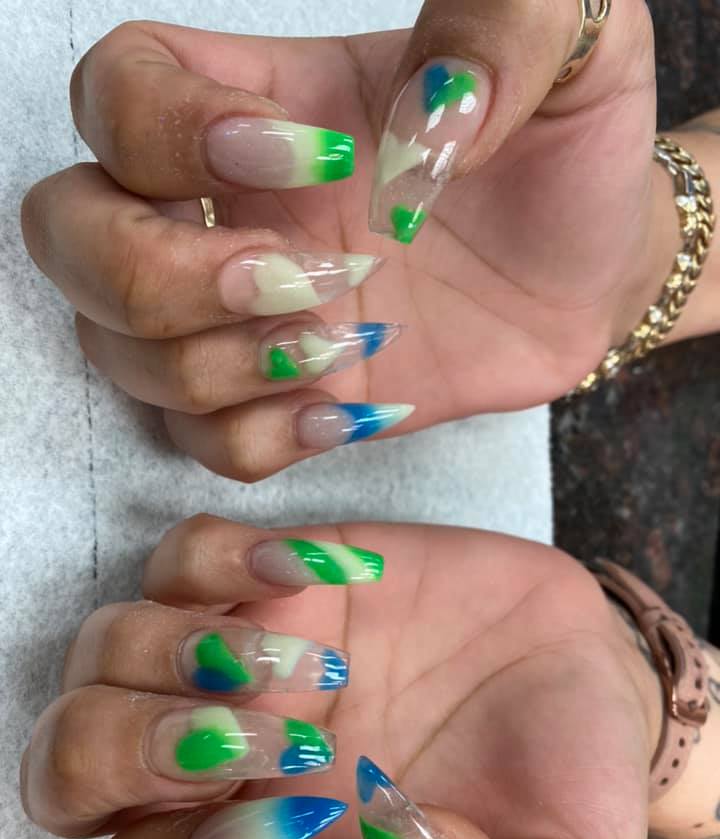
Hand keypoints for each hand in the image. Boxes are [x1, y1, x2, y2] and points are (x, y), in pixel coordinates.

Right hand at [21, 3, 660, 480]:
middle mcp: (226, 209)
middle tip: (302, 281)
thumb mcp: (576, 50)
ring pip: (120, 353)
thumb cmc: (569, 156)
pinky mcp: (279, 399)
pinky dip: (262, 438)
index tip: (312, 162)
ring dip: (224, 366)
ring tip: (348, 340)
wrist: (591, 273)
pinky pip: (201, 444)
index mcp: (268, 100)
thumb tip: (422, 125)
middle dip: (159, 277)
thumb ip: (504, 26)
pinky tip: (350, 405)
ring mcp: (242, 315)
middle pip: (67, 234)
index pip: (117, 92)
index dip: (168, 133)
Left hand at [22, 517, 659, 838]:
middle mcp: (235, 768)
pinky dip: (214, 560)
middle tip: (266, 737)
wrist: (592, 674)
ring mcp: (248, 661)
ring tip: (314, 664)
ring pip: (102, 655)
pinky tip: (309, 580)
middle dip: (133, 750)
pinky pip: (180, 557)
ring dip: (174, 657)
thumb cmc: (567, 799)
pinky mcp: (281, 574)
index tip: (270, 836)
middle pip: (70, 770)